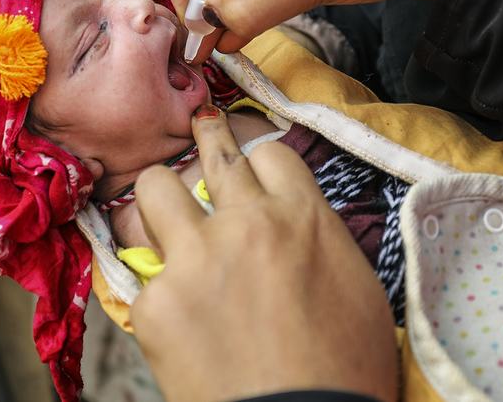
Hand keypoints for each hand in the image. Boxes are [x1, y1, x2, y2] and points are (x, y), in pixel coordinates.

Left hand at [131, 106, 397, 401]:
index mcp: (301, 217)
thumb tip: (296, 223)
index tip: (251, 170)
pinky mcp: (156, 303)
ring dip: (162, 198)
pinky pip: (145, 273)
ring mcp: (193, 260)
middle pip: (211, 150)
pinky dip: (160, 287)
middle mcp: (244, 224)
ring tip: (166, 211)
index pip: (269, 152)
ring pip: (154, 188)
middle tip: (201, 131)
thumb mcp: (358, 288)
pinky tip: (176, 309)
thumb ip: (319, 239)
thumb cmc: (343, 370)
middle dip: (206, 137)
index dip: (259, 162)